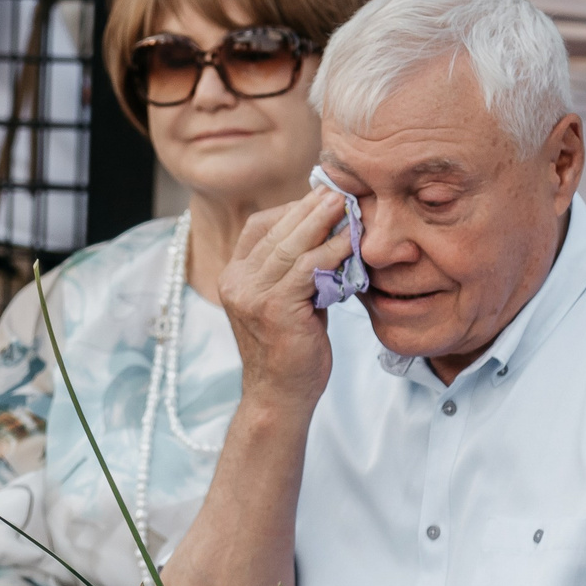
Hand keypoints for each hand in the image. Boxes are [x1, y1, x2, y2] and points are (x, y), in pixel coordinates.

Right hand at [219, 183, 350, 409]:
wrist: (281, 397)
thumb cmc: (293, 350)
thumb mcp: (289, 301)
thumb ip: (299, 269)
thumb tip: (331, 232)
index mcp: (234, 275)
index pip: (259, 227)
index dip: (292, 209)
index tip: (324, 197)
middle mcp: (236, 281)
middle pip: (275, 230)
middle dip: (311, 207)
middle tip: (341, 188)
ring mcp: (251, 294)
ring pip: (291, 245)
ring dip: (323, 222)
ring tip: (349, 204)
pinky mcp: (273, 308)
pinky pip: (307, 269)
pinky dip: (331, 252)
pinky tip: (352, 242)